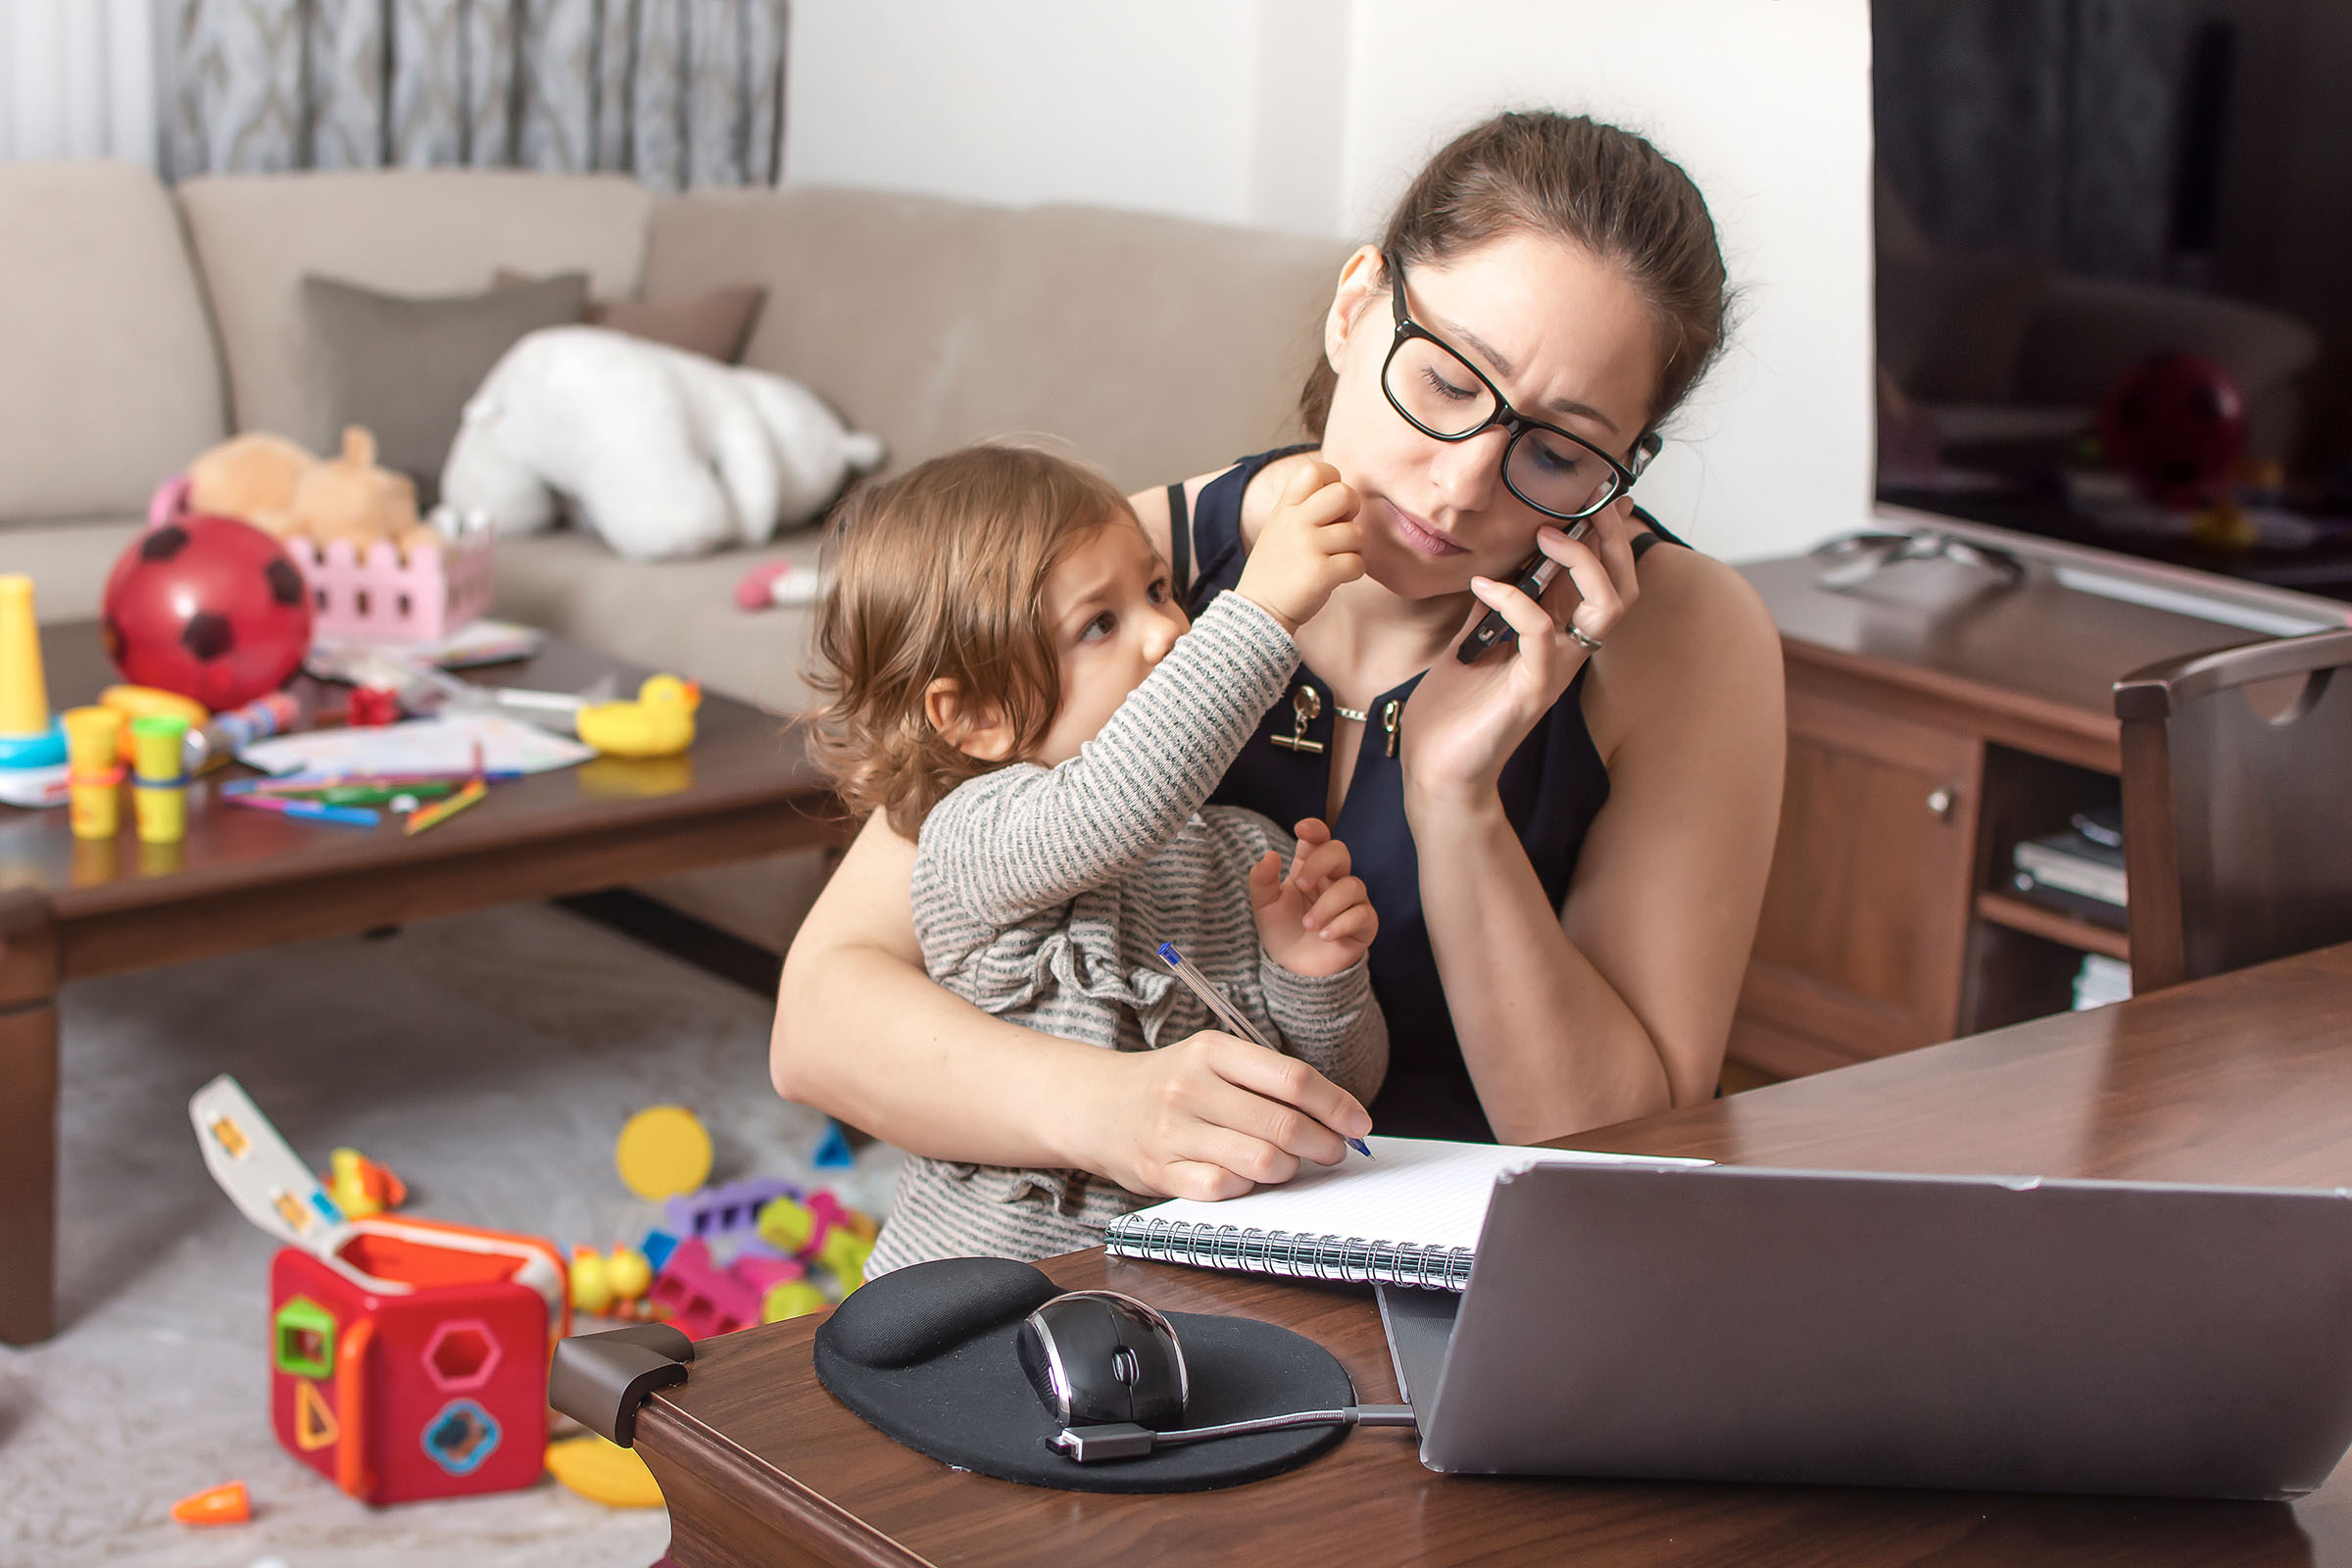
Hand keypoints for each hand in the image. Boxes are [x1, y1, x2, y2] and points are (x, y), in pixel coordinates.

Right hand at [1076, 1029, 1373, 1200]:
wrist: (1095, 1106)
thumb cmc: (1171, 1084)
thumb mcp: (1212, 1060)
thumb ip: (1266, 1081)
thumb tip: (1336, 1115)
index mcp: (1211, 1050)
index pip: (1293, 1079)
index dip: (1336, 1105)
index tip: (1358, 1123)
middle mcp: (1191, 1087)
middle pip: (1284, 1125)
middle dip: (1324, 1144)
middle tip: (1334, 1151)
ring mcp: (1173, 1131)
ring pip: (1261, 1162)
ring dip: (1291, 1169)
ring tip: (1292, 1165)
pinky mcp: (1160, 1171)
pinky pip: (1226, 1188)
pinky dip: (1249, 1187)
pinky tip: (1249, 1177)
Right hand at [1234, 460, 1363, 631]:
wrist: (1259, 610)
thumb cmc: (1277, 568)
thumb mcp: (1279, 526)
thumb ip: (1304, 506)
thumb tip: (1344, 493)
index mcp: (1286, 508)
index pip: (1314, 471)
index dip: (1333, 480)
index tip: (1331, 502)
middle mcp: (1296, 523)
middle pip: (1345, 494)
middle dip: (1352, 512)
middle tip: (1341, 529)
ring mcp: (1308, 547)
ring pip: (1357, 534)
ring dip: (1354, 549)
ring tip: (1335, 559)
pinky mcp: (1320, 573)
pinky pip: (1357, 563)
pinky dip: (1353, 572)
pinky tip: (1337, 577)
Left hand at [1249, 817, 1375, 976]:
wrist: (1294, 968)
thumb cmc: (1282, 931)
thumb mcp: (1264, 906)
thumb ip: (1262, 880)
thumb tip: (1269, 855)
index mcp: (1309, 868)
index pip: (1319, 840)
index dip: (1315, 829)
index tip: (1301, 829)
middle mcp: (1333, 879)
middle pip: (1340, 852)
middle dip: (1320, 863)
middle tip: (1301, 884)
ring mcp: (1352, 901)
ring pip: (1352, 885)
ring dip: (1327, 905)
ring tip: (1308, 925)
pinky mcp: (1365, 924)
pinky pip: (1363, 914)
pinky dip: (1341, 924)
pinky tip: (1324, 935)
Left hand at [1401, 498, 1641, 810]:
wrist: (1436, 768)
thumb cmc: (1455, 710)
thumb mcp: (1475, 641)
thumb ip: (1496, 606)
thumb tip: (1500, 564)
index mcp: (1557, 637)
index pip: (1607, 581)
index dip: (1611, 539)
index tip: (1602, 500)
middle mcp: (1567, 652)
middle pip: (1623, 590)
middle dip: (1610, 541)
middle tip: (1582, 511)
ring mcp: (1554, 672)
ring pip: (1605, 609)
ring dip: (1582, 563)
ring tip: (1545, 537)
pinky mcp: (1530, 691)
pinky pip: (1541, 634)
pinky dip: (1515, 600)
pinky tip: (1484, 586)